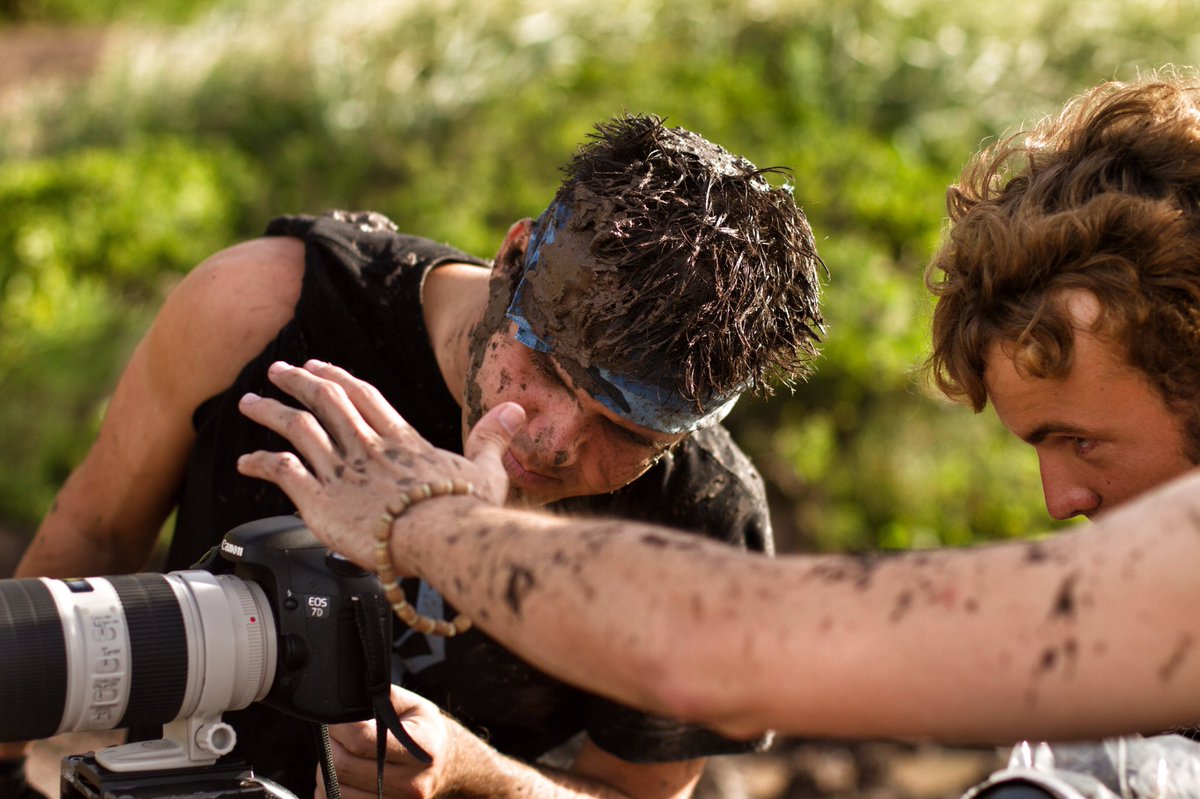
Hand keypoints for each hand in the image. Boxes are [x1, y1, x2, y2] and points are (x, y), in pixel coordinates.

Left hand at [236, 360, 523, 570]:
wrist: (443, 538)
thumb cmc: (466, 511)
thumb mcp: (488, 469)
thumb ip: (493, 438)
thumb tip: (515, 410)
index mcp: (401, 440)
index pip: (364, 397)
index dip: (339, 378)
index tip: (320, 366)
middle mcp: (367, 448)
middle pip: (326, 401)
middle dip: (298, 381)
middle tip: (278, 370)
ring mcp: (342, 472)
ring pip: (298, 428)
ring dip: (271, 412)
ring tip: (250, 403)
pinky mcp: (321, 501)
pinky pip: (282, 472)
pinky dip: (261, 463)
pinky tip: (245, 462)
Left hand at [316, 685, 460, 798]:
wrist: (443, 766)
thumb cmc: (422, 731)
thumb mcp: (411, 706)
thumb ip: (379, 699)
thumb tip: (347, 696)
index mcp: (421, 749)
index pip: (361, 740)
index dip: (339, 726)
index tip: (334, 718)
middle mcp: (411, 784)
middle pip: (342, 766)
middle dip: (330, 746)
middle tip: (335, 734)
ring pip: (335, 789)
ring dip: (328, 769)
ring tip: (343, 753)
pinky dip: (332, 789)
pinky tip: (346, 775)